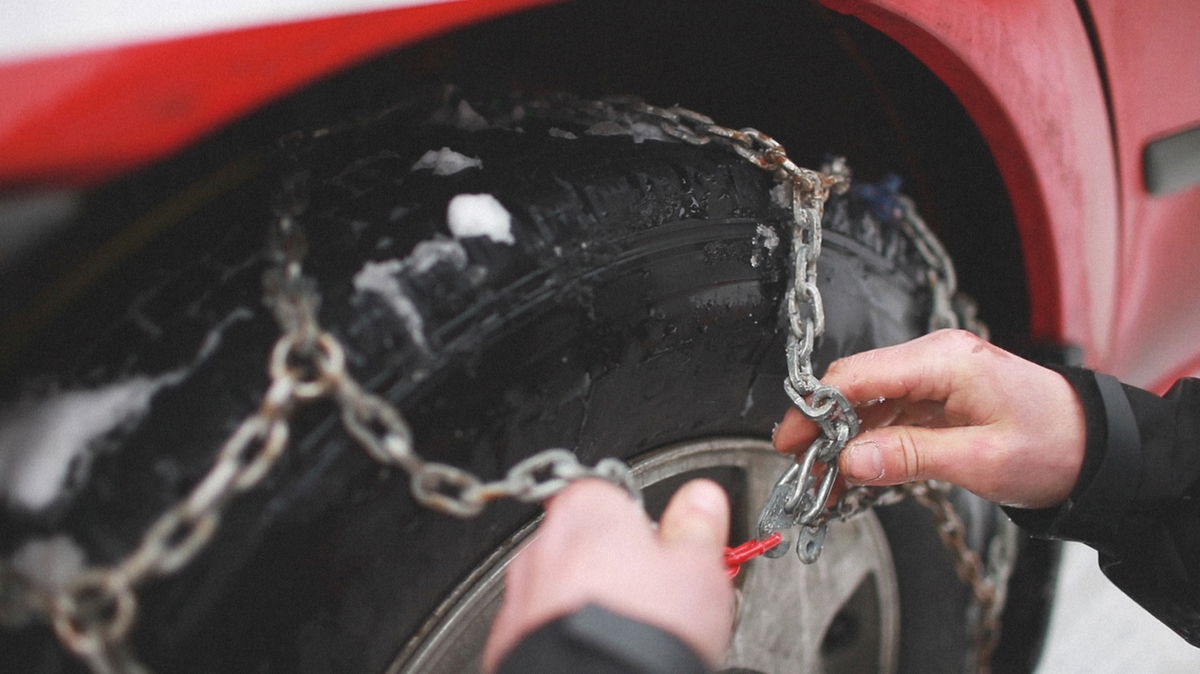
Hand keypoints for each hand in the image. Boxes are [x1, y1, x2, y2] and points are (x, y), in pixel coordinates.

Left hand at [483, 479, 733, 671]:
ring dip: (587, 604)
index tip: (667, 546)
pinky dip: (565, 637)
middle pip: (584, 542)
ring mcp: (520, 596)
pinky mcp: (508, 641)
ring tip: (629, 634)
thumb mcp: (698, 571)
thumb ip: (697, 527)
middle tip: (654, 597)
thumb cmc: (641, 632)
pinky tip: (600, 654)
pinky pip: (541, 628)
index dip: (643, 523)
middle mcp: (543, 545)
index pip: (611, 494)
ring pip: (560, 588)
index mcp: (588, 510)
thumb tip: (702, 500)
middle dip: (614, 566)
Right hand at [774, 329, 1086, 508]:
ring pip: (867, 403)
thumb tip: (849, 461)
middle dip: (823, 429)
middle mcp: (934, 357)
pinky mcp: (938, 395)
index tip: (791, 443)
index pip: (858, 375)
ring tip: (826, 484)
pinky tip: (855, 473)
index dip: (816, 410)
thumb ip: (909, 456)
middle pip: (855, 386)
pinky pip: (888, 414)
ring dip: (843, 441)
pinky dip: (867, 443)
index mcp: (945, 360)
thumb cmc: (1055, 446)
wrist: (1099, 450)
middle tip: (803, 470)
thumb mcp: (980, 460)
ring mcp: (935, 375)